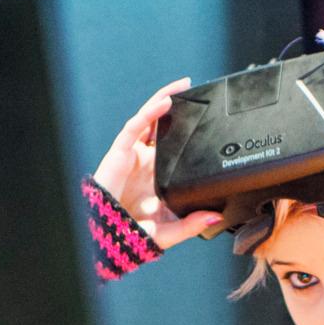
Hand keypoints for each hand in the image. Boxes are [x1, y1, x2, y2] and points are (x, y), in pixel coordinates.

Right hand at [93, 78, 224, 248]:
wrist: (108, 238)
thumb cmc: (132, 234)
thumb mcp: (169, 230)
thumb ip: (192, 224)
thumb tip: (216, 218)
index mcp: (158, 175)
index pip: (174, 144)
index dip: (187, 129)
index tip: (209, 119)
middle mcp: (146, 161)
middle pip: (162, 125)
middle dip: (177, 106)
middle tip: (198, 91)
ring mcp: (133, 155)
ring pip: (149, 119)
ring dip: (164, 99)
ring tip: (183, 86)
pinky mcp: (120, 152)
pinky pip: (135, 127)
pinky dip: (150, 113)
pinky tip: (165, 103)